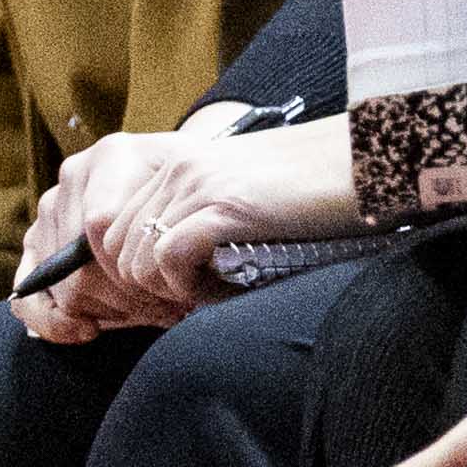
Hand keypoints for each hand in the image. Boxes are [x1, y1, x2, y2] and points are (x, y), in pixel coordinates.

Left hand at [12, 113, 357, 340]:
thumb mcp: (230, 206)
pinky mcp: (219, 205)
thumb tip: (142, 278)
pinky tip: (226, 288)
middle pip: (106, 251)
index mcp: (166, 164)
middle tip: (184, 302)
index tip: (134, 304)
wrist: (371, 163)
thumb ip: (183, 226)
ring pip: (133, 262)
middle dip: (136, 290)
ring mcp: (191, 185)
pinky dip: (191, 289)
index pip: (96, 227)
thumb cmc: (308, 197)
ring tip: (212, 291)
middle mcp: (169, 168)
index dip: (111, 274)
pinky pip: (168, 263)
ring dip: (167, 292)